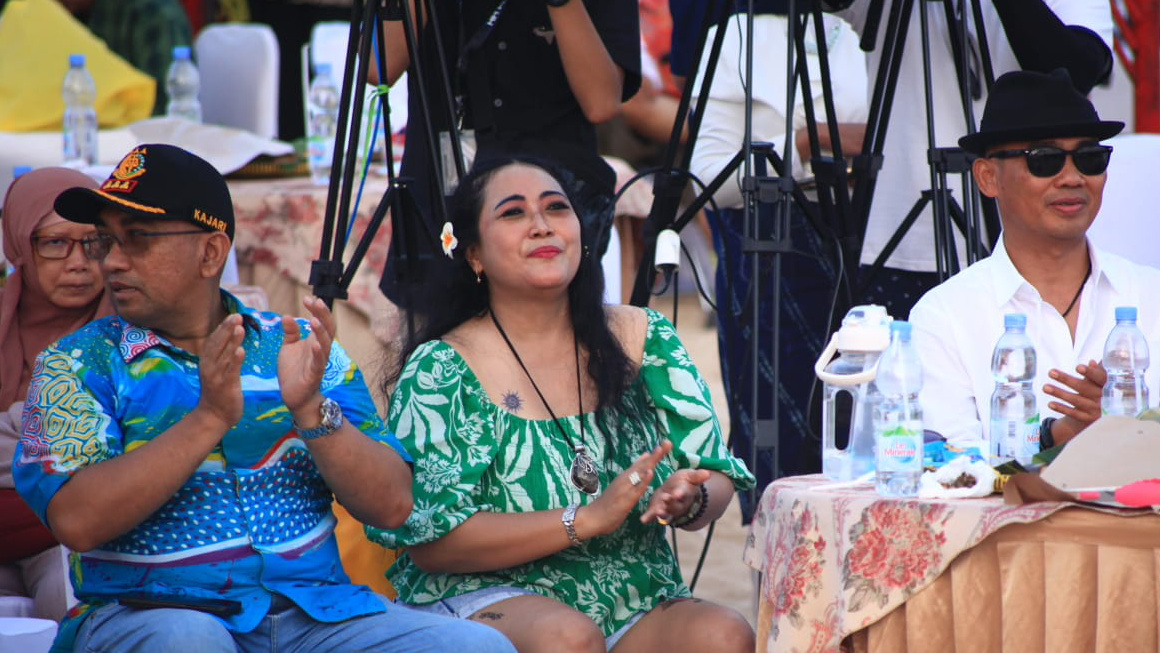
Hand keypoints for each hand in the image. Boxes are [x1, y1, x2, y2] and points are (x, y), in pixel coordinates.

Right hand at [195, 313, 244, 430]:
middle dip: (226, 329)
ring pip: (224, 355)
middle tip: (236, 316)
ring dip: (231, 341)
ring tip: (239, 327)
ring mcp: (216, 376)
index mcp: (207, 361)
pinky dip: (235, 360)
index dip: (222, 327)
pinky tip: (241, 350)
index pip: (214, 340)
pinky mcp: (225, 386)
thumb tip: (231, 338)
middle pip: (217, 344)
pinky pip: (230, 371)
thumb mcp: (217, 370)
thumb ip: (222, 355)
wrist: (214, 416)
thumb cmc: (218, 391)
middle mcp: (209, 366)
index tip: (232, 315)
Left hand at [278, 296, 334, 415]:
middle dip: (322, 314)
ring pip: (325, 344)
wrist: (294, 395)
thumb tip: (286, 316)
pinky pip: (318, 363)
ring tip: (314, 320)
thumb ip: (290, 332)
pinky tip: (315, 345)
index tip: (308, 298)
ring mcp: (318, 362)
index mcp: (314, 341)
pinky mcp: (314, 375)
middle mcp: (320, 349)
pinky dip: (318, 354)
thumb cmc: (293, 370)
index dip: (317, 309)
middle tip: (315, 301)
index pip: (321, 321)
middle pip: (327, 329)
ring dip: (321, 332)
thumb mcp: (289, 347)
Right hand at [577, 440, 671, 537]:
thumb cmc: (608, 503)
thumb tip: (645, 456)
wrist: (593, 517)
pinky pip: (636, 489)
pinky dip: (643, 481)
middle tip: (668, 442)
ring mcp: (625, 488)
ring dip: (651, 462)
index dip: (655, 454)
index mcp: (626, 476)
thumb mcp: (621, 485)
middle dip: (656, 454)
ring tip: (660, 451)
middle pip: (643, 464)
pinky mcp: (625, 500)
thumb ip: (632, 473)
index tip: (667, 443)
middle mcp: (625, 479)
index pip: (643, 463)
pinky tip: (650, 472)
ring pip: (640, 473)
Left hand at [640, 468, 710, 525]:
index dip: (680, 494)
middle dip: (670, 503)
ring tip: (657, 512)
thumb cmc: (684, 482)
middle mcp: (676, 504)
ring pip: (665, 513)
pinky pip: (652, 516)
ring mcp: (666, 509)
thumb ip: (697, 477)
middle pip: (674, 506)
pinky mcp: (656, 510)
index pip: (683, 494)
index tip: (678, 493)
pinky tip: (643, 520)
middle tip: (666, 499)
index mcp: (684, 494)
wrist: (675, 490)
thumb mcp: (690, 477)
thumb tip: (708, 473)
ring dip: (661, 513)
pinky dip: (648, 518)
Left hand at [1044, 359, 1106, 444]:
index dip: (1090, 372)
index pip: (1100, 377)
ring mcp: (1095, 408)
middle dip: (1066, 379)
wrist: (1096, 416)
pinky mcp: (1088, 419)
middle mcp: (1102, 397)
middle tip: (1050, 372)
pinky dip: (1061, 408)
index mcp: (1105, 385)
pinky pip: (1073, 413)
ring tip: (1045, 387)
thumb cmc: (1093, 392)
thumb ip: (1094, 373)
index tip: (1078, 367)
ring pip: (1076, 400)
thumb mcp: (1095, 382)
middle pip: (1084, 387)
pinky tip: (1050, 404)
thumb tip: (1092, 362)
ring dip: (1059, 393)